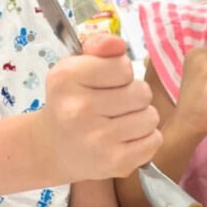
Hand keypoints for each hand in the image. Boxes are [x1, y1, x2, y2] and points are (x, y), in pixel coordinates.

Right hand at [37, 33, 161, 180]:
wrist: (52, 148)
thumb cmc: (72, 100)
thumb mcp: (76, 67)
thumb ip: (99, 47)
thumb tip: (117, 43)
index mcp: (66, 79)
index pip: (123, 66)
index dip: (121, 73)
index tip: (105, 83)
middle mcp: (78, 110)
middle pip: (142, 92)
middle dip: (134, 96)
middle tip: (113, 105)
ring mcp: (98, 139)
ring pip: (151, 116)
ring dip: (141, 118)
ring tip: (119, 123)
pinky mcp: (115, 163)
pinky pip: (155, 140)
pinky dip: (146, 139)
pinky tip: (124, 140)